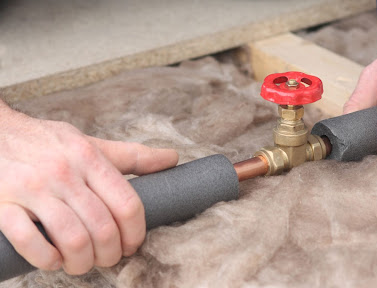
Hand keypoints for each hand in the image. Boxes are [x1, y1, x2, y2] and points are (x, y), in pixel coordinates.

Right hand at [0, 104, 177, 274]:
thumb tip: (172, 158)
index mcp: (89, 158)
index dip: (136, 233)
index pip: (127, 204)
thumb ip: (132, 155)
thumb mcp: (91, 144)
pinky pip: (29, 241)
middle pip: (104, 227)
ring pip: (73, 238)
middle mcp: (64, 172)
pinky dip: (46, 259)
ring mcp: (32, 189)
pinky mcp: (2, 204)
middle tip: (109, 258)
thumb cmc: (48, 143)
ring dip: (83, 262)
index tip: (133, 244)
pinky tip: (54, 259)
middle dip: (112, 253)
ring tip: (83, 263)